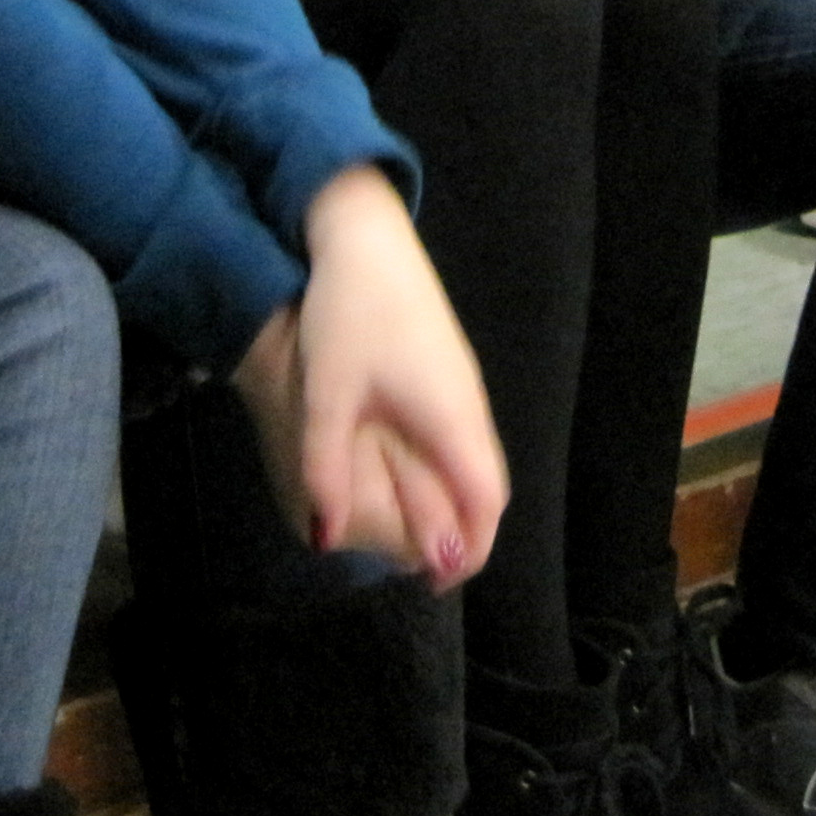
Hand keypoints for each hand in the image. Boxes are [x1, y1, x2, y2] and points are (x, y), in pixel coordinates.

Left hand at [228, 165, 509, 587]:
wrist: (367, 237)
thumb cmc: (349, 315)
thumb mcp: (327, 396)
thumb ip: (327, 471)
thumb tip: (325, 537)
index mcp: (451, 419)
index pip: (485, 502)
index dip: (471, 548)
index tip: (438, 578)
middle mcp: (469, 406)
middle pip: (489, 487)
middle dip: (466, 532)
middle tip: (424, 565)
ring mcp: (463, 384)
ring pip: (478, 460)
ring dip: (457, 500)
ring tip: (417, 529)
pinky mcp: (449, 369)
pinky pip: (463, 437)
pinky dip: (449, 470)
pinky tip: (411, 470)